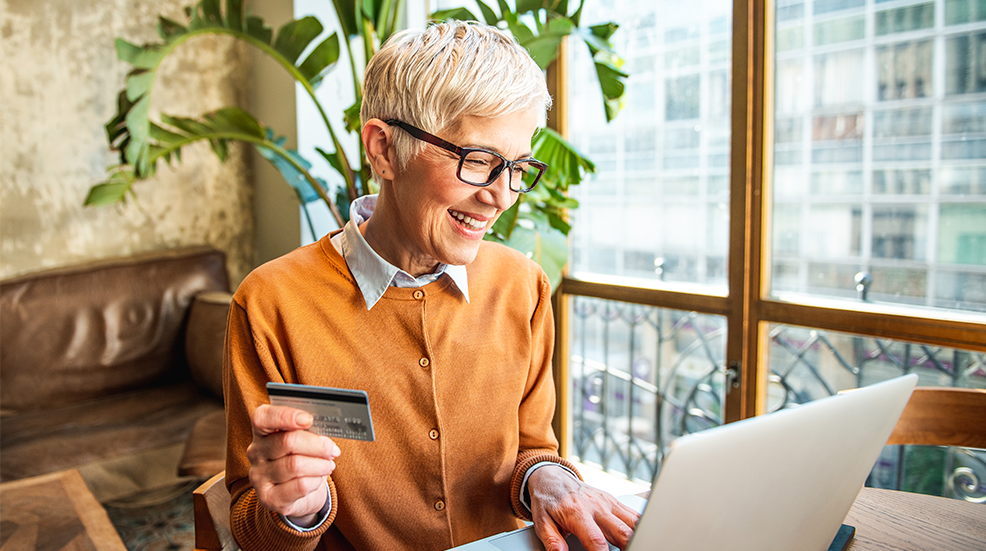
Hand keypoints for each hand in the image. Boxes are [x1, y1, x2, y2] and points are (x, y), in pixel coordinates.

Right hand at [246, 404, 340, 525]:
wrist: (299, 495)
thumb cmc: (302, 458)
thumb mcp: (304, 440)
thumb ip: (308, 430)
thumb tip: (325, 429)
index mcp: (262, 431)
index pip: (262, 418)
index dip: (285, 416)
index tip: (308, 419)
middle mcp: (256, 452)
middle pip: (287, 442)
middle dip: (317, 445)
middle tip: (332, 449)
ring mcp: (259, 476)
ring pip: (296, 465)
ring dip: (320, 465)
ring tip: (328, 465)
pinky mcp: (269, 498)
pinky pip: (299, 486)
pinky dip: (315, 481)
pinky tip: (317, 479)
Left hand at [528, 466, 639, 550]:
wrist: (552, 477)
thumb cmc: (547, 501)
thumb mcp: (541, 521)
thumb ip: (552, 540)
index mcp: (577, 513)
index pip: (596, 540)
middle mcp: (596, 506)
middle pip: (622, 532)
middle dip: (629, 547)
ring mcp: (608, 502)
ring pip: (633, 522)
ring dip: (637, 537)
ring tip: (636, 547)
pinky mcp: (614, 501)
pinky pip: (634, 514)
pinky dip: (640, 526)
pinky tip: (639, 536)